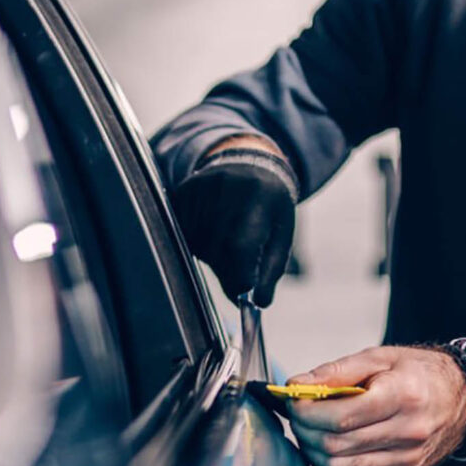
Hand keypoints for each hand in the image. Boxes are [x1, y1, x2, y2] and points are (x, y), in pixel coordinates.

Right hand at [172, 137, 294, 306]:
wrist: (250, 163)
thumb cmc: (270, 206)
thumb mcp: (281, 233)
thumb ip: (272, 269)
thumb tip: (259, 303)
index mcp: (260, 197)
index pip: (241, 245)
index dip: (240, 275)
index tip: (244, 292)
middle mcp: (228, 188)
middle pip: (217, 249)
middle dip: (228, 270)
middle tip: (239, 275)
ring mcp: (203, 187)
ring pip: (199, 244)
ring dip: (212, 257)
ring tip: (229, 242)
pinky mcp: (185, 190)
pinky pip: (184, 232)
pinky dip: (198, 242)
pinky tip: (213, 231)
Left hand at [287, 346, 465, 465]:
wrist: (463, 399)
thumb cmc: (418, 373)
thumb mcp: (380, 357)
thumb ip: (337, 371)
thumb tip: (297, 384)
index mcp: (403, 396)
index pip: (341, 416)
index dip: (307, 411)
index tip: (294, 400)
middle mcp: (408, 432)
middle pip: (337, 444)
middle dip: (305, 430)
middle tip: (298, 415)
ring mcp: (407, 460)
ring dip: (314, 453)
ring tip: (309, 433)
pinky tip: (324, 455)